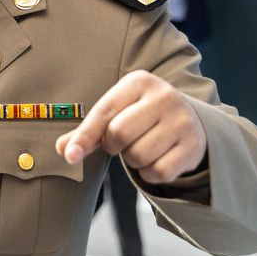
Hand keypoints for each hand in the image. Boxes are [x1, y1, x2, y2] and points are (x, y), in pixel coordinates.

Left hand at [54, 71, 207, 184]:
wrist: (189, 119)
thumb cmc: (141, 115)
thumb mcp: (117, 112)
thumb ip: (89, 130)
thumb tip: (63, 149)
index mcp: (140, 82)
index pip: (104, 112)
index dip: (85, 136)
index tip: (70, 156)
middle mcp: (164, 96)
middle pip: (119, 134)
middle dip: (113, 146)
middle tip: (120, 143)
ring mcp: (182, 121)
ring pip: (138, 156)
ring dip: (132, 160)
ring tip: (141, 147)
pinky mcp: (193, 146)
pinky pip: (158, 172)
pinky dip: (149, 173)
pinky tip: (156, 159)